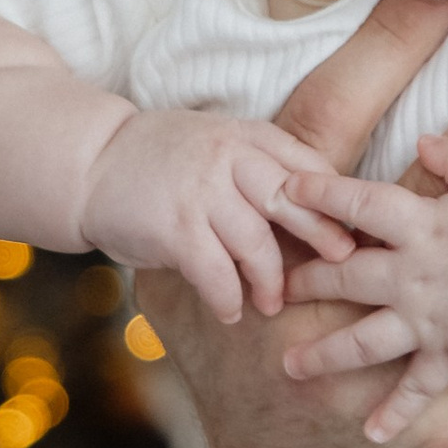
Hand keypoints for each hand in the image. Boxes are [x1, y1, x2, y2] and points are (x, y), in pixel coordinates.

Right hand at [76, 105, 353, 328]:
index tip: (359, 231)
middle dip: (324, 236)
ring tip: (272, 304)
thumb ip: (259, 167)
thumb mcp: (217, 143)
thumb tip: (320, 211)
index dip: (339, 200)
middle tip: (345, 268)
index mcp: (246, 135)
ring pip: (257, 243)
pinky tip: (231, 312)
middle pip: (293, 201)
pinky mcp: (174, 227)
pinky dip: (228, 298)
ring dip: (270, 281)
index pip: (308, 167)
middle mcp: (227, 157)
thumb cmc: (162, 161)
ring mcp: (200, 191)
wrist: (89, 163)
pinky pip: (216, 272)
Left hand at [283, 134, 447, 437]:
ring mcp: (426, 322)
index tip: (283, 191)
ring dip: (325, 355)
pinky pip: (417, 390)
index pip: (357, 205)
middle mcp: (411, 277)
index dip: (318, 195)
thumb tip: (422, 139)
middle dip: (304, 281)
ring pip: (362, 341)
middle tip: (273, 289)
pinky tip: (371, 435)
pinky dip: (396, 414)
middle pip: (344, 277)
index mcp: (419, 228)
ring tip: (290, 367)